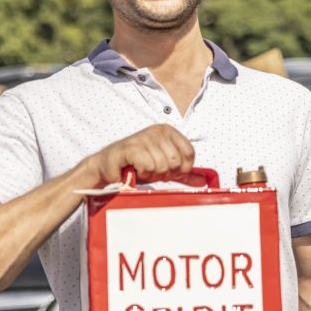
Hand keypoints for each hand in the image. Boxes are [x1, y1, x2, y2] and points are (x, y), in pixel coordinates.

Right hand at [78, 124, 197, 186]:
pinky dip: (141, 173)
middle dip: (164, 174)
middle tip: (150, 171)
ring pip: (162, 166)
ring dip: (151, 175)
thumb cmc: (136, 165)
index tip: (168, 171)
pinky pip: (147, 166)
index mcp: (169, 132)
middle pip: (176, 162)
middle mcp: (157, 130)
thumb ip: (183, 173)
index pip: (189, 154)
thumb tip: (204, 180)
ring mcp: (143, 137)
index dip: (180, 169)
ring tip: (140, 170)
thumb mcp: (163, 168)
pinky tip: (133, 169)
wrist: (106, 166)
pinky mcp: (130, 146)